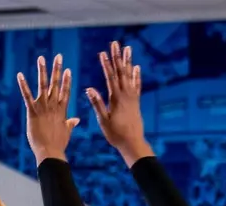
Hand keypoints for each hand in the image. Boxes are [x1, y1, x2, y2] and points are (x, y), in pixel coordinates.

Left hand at [18, 54, 78, 163]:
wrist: (50, 151)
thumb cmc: (59, 144)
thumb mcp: (66, 131)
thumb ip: (70, 123)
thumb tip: (77, 119)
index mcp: (62, 110)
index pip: (65, 91)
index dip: (66, 80)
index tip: (67, 69)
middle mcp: (53, 105)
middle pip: (56, 84)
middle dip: (57, 69)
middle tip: (58, 56)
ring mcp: (43, 107)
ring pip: (43, 85)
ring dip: (42, 71)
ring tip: (41, 58)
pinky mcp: (32, 111)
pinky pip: (27, 95)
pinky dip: (23, 85)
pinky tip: (20, 75)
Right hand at [85, 41, 150, 162]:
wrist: (133, 142)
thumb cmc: (115, 134)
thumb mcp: (103, 120)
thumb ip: (97, 103)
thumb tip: (89, 89)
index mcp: (116, 98)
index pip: (110, 77)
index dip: (106, 64)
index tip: (103, 53)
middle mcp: (126, 94)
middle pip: (121, 71)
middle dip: (117, 57)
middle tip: (115, 43)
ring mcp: (132, 97)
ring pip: (129, 75)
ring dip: (127, 61)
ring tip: (127, 48)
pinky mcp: (136, 101)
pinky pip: (137, 85)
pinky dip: (136, 75)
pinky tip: (137, 67)